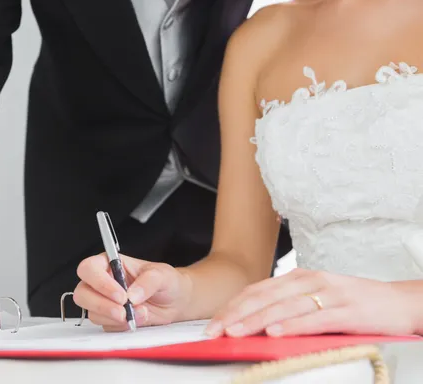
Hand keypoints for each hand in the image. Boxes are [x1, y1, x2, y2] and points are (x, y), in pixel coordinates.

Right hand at [74, 253, 191, 330]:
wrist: (175, 302)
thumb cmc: (166, 282)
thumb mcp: (162, 275)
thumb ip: (147, 282)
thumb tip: (132, 295)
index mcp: (109, 263)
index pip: (89, 269)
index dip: (100, 283)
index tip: (121, 296)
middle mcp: (102, 282)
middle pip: (82, 293)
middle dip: (102, 305)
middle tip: (124, 311)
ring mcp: (103, 301)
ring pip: (92, 313)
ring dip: (114, 318)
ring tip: (140, 313)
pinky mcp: (109, 319)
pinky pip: (106, 326)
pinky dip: (121, 326)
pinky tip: (137, 320)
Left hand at [205, 268, 417, 337]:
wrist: (399, 301)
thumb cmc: (353, 303)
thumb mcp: (315, 297)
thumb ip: (288, 305)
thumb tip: (255, 323)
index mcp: (297, 278)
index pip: (256, 291)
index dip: (232, 307)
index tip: (212, 323)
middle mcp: (308, 281)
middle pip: (264, 298)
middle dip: (235, 315)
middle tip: (214, 331)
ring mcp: (328, 294)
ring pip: (284, 308)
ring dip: (256, 321)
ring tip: (235, 332)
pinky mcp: (346, 311)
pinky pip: (314, 319)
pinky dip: (292, 326)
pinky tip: (275, 332)